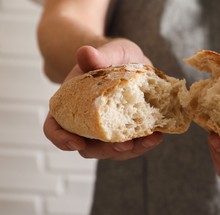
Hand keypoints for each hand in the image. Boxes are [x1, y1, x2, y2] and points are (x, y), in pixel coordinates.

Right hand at [43, 39, 161, 159]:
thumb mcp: (111, 50)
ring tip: (149, 140)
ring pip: (112, 151)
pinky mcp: (127, 132)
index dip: (61, 138)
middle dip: (105, 150)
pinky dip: (144, 143)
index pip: (55, 127)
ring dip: (131, 150)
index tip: (76, 142)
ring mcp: (107, 130)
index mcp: (71, 104)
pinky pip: (132, 144)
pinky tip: (157, 136)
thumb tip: (85, 53)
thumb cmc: (113, 56)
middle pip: (88, 147)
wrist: (130, 62)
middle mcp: (86, 122)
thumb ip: (100, 55)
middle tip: (124, 145)